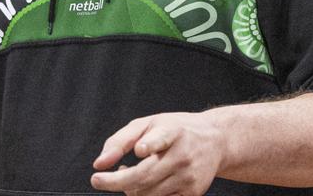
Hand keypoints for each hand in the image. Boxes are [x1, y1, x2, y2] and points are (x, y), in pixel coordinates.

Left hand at [89, 111, 225, 195]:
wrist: (215, 140)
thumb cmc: (174, 130)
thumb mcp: (147, 123)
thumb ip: (120, 141)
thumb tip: (99, 164)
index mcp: (172, 132)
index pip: (162, 139)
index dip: (150, 145)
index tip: (140, 150)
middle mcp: (183, 156)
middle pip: (145, 176)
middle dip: (116, 182)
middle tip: (96, 180)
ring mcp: (189, 177)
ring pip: (149, 193)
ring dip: (129, 188)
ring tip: (126, 173)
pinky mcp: (193, 193)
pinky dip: (144, 195)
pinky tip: (141, 183)